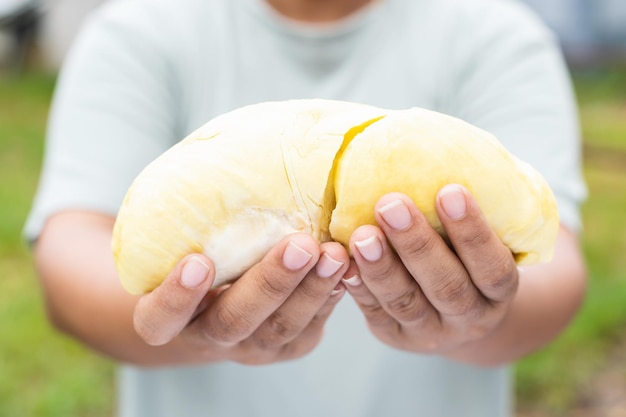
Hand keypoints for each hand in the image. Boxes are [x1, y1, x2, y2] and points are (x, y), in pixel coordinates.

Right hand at [133, 233, 348, 364]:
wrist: (222, 294)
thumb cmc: (199, 249)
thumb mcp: (184, 237)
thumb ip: (193, 216)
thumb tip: (222, 151)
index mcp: (167, 316)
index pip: (158, 320)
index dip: (176, 297)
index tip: (198, 262)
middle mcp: (207, 336)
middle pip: (232, 322)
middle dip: (269, 284)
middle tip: (299, 247)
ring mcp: (251, 346)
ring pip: (280, 327)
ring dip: (310, 289)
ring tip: (334, 254)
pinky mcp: (290, 346)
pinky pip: (311, 326)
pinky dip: (329, 294)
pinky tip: (345, 265)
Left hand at [342, 185, 518, 355]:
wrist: (456, 316)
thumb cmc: (467, 259)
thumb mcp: (483, 242)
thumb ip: (465, 213)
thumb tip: (431, 152)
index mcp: (498, 292)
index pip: (492, 267)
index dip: (473, 231)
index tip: (450, 189)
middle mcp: (469, 317)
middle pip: (446, 286)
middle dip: (417, 245)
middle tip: (391, 205)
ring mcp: (430, 332)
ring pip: (406, 302)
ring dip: (382, 267)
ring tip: (362, 234)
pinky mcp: (395, 335)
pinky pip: (375, 312)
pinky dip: (359, 286)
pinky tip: (343, 260)